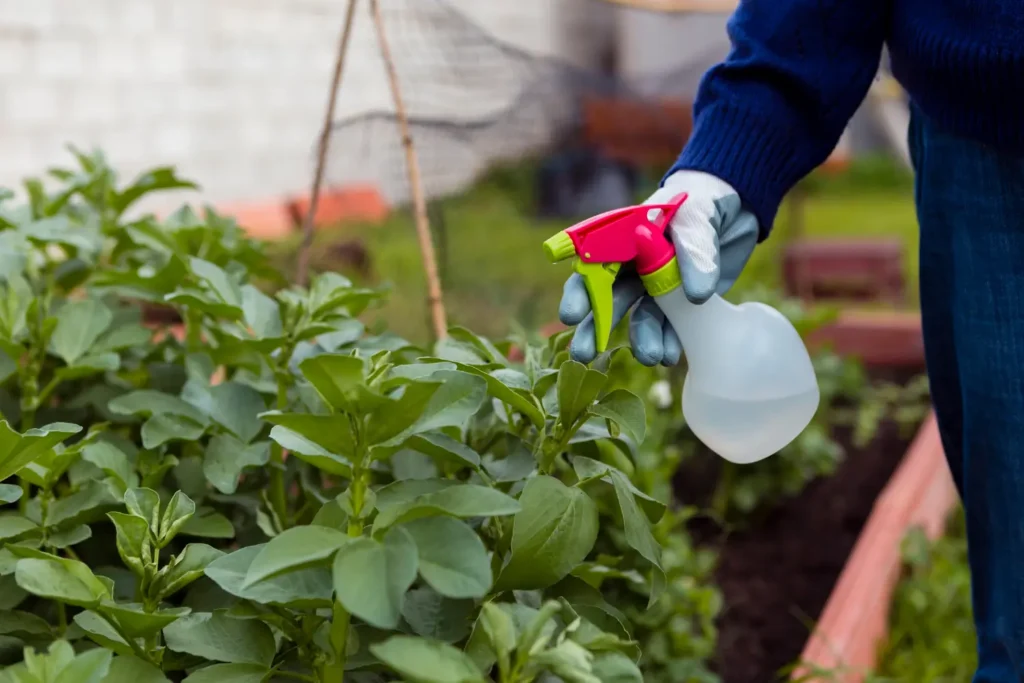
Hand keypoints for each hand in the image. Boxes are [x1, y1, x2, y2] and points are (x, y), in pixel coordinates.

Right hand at [558, 170, 758, 365]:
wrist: (739, 206)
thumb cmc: (706, 200)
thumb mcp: (699, 216)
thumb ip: (694, 251)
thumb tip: (695, 295)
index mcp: (624, 239)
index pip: (593, 266)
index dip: (581, 292)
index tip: (572, 316)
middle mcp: (634, 266)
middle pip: (608, 299)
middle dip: (596, 328)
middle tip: (583, 354)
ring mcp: (657, 286)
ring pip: (641, 317)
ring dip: (642, 339)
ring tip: (651, 358)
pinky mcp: (681, 302)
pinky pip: (671, 326)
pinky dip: (670, 341)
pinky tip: (671, 355)